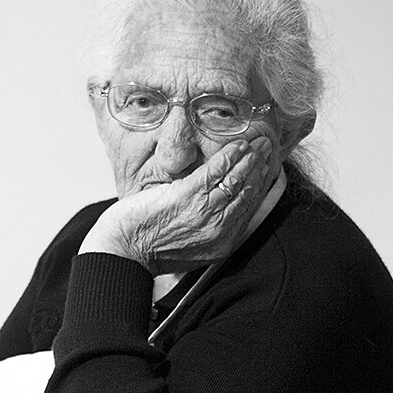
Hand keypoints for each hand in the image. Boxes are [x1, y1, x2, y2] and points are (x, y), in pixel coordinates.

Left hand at [78, 135, 272, 274]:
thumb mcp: (190, 246)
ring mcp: (204, 213)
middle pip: (247, 192)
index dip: (260, 185)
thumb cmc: (150, 248)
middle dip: (261, 167)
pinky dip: (230, 155)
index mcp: (221, 243)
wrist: (124, 251)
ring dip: (250, 157)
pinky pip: (216, 171)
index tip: (266, 168)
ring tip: (258, 141)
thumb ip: (210, 229)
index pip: (248, 208)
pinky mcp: (187, 197)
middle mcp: (218, 230)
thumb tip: (222, 209)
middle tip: (268, 147)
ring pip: (236, 180)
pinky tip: (238, 145)